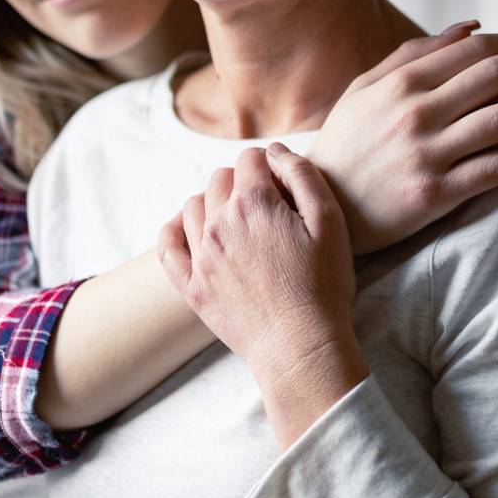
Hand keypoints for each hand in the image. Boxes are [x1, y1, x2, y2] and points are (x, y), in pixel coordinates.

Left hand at [156, 144, 356, 371]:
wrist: (300, 347)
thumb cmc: (324, 284)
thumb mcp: (330, 220)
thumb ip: (302, 174)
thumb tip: (275, 151)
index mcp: (254, 204)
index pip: (250, 159)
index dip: (268, 164)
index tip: (282, 181)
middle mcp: (220, 224)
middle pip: (219, 178)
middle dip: (241, 179)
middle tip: (265, 201)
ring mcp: (201, 257)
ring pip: (193, 206)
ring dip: (212, 201)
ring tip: (236, 217)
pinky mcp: (192, 287)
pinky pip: (167, 246)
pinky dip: (174, 230)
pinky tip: (191, 231)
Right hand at [307, 24, 497, 251]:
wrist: (317, 207)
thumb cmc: (347, 144)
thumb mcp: (365, 89)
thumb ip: (415, 54)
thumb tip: (472, 26)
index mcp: (402, 82)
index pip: (477, 49)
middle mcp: (416, 112)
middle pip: (497, 76)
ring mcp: (426, 153)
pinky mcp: (434, 195)